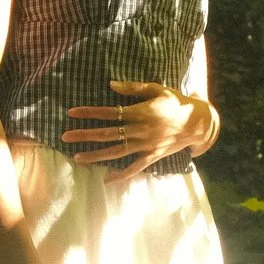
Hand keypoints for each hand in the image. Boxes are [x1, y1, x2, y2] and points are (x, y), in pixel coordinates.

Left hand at [62, 81, 215, 182]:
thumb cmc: (176, 102)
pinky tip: (107, 179)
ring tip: (77, 157)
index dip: (90, 113)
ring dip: (96, 155)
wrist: (198, 123)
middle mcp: (142, 130)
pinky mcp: (153, 156)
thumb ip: (134, 88)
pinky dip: (121, 174)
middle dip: (85, 135)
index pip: (110, 112)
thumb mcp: (158, 89)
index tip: (72, 113)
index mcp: (141, 112)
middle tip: (65, 136)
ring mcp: (147, 145)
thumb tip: (111, 85)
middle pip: (108, 133)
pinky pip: (135, 168)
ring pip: (117, 152)